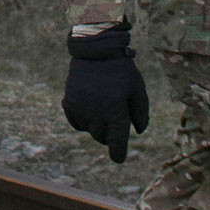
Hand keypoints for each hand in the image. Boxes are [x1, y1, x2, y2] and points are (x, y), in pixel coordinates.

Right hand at [62, 25, 149, 162]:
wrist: (95, 50)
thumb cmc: (121, 71)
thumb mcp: (138, 89)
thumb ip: (141, 113)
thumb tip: (138, 131)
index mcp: (116, 113)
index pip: (117, 143)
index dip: (118, 153)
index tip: (118, 158)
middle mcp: (96, 114)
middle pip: (101, 137)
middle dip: (109, 134)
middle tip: (114, 122)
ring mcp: (81, 109)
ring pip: (89, 130)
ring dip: (96, 126)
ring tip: (102, 110)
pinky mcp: (69, 103)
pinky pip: (76, 122)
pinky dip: (83, 121)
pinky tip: (89, 110)